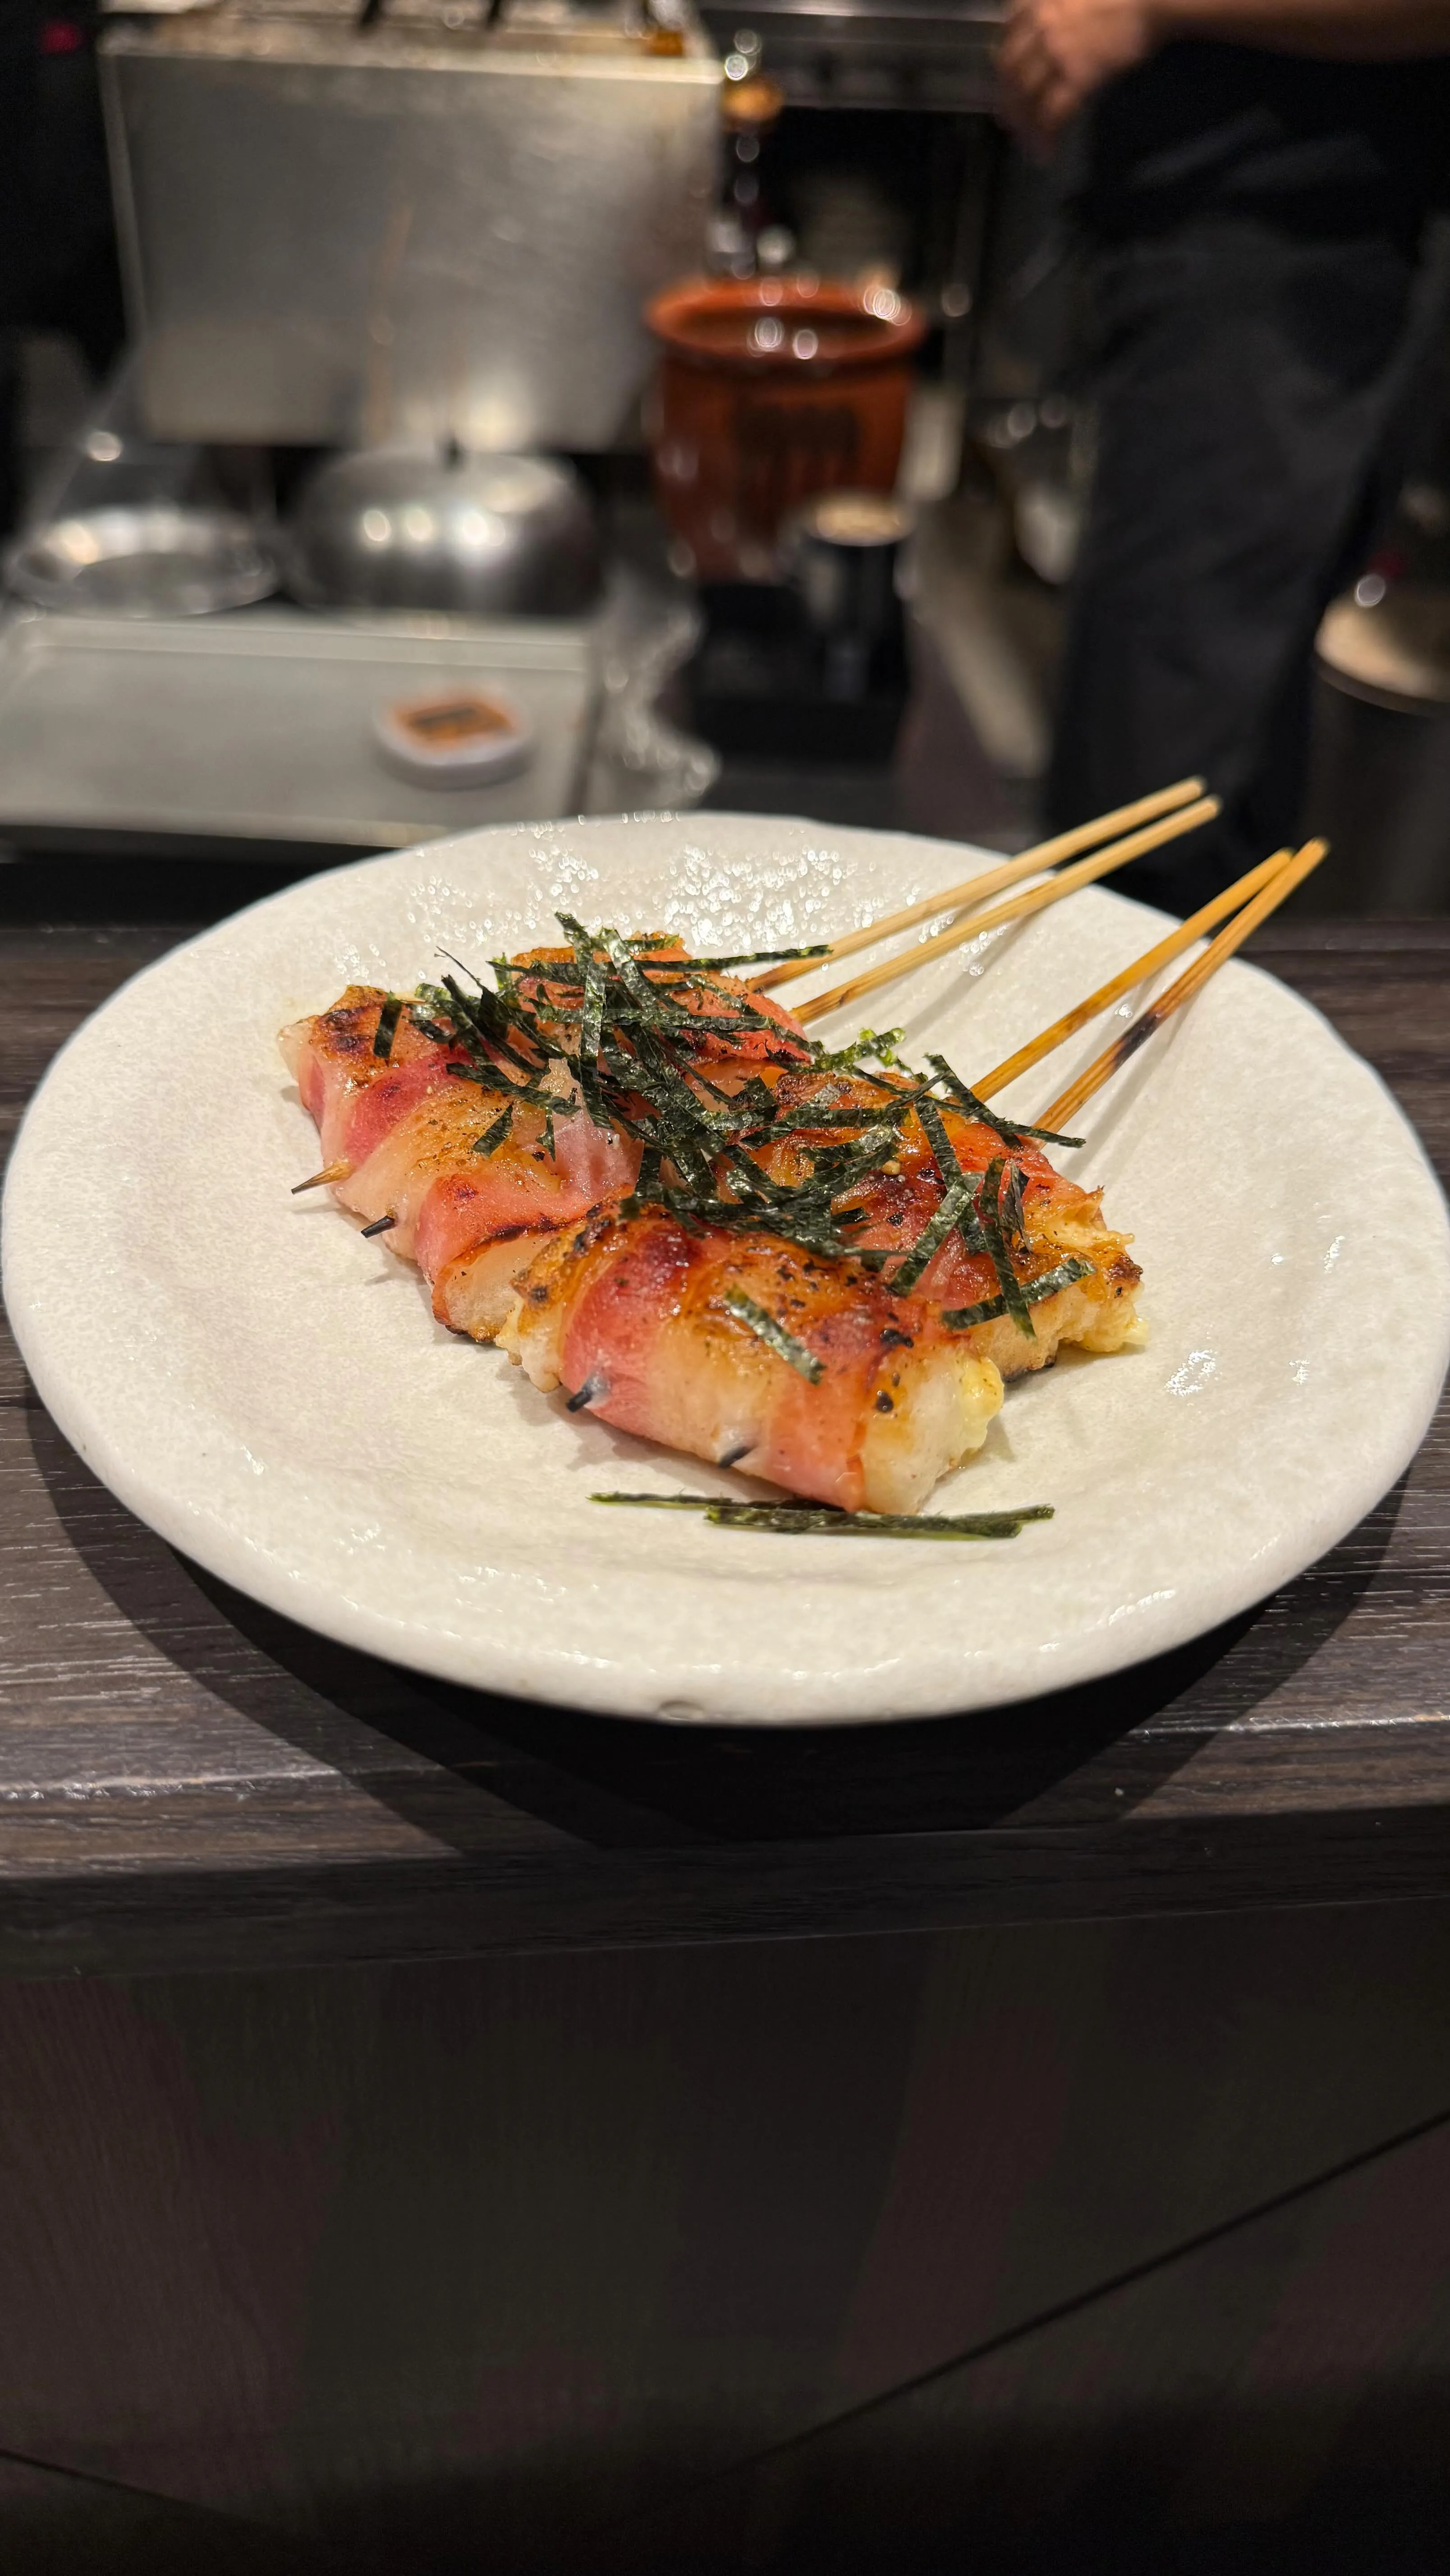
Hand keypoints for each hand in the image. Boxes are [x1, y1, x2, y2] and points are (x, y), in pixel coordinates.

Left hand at [998, 0, 1162, 148]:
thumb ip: (1054, 12)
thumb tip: (1043, 39)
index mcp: (1038, 4)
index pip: (1006, 40)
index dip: (1001, 69)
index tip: (1004, 87)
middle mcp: (1041, 26)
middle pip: (1009, 73)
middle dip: (1008, 103)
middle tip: (1012, 125)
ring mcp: (1057, 52)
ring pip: (1026, 97)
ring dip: (1024, 126)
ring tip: (1028, 145)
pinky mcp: (1078, 76)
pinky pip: (1052, 113)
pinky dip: (1046, 137)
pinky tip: (1047, 154)